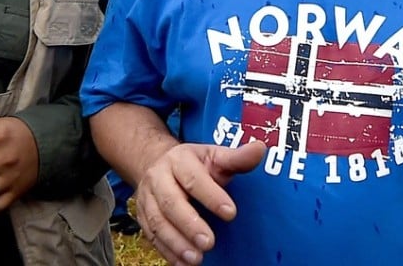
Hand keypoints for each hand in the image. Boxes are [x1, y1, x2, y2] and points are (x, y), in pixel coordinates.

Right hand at [135, 140, 265, 265]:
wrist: (159, 164)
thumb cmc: (196, 164)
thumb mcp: (215, 156)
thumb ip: (237, 157)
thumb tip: (260, 149)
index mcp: (179, 160)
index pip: (194, 179)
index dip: (211, 196)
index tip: (231, 213)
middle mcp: (159, 178)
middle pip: (171, 203)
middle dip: (190, 225)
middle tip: (209, 243)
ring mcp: (147, 198)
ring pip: (157, 222)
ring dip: (176, 242)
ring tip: (196, 258)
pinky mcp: (142, 216)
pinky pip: (151, 236)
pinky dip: (167, 251)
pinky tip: (182, 263)